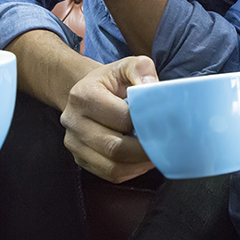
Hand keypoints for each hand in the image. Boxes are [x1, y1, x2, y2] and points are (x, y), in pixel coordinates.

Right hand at [59, 56, 156, 182]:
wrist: (86, 93)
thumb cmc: (110, 81)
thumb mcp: (126, 65)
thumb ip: (141, 69)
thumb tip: (153, 88)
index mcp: (83, 95)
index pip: (121, 118)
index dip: (145, 123)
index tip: (164, 124)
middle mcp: (73, 121)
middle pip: (114, 147)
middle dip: (144, 149)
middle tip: (166, 145)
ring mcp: (74, 143)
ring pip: (112, 167)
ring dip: (139, 164)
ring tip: (156, 154)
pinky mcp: (80, 159)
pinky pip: (109, 174)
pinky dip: (131, 171)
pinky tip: (143, 160)